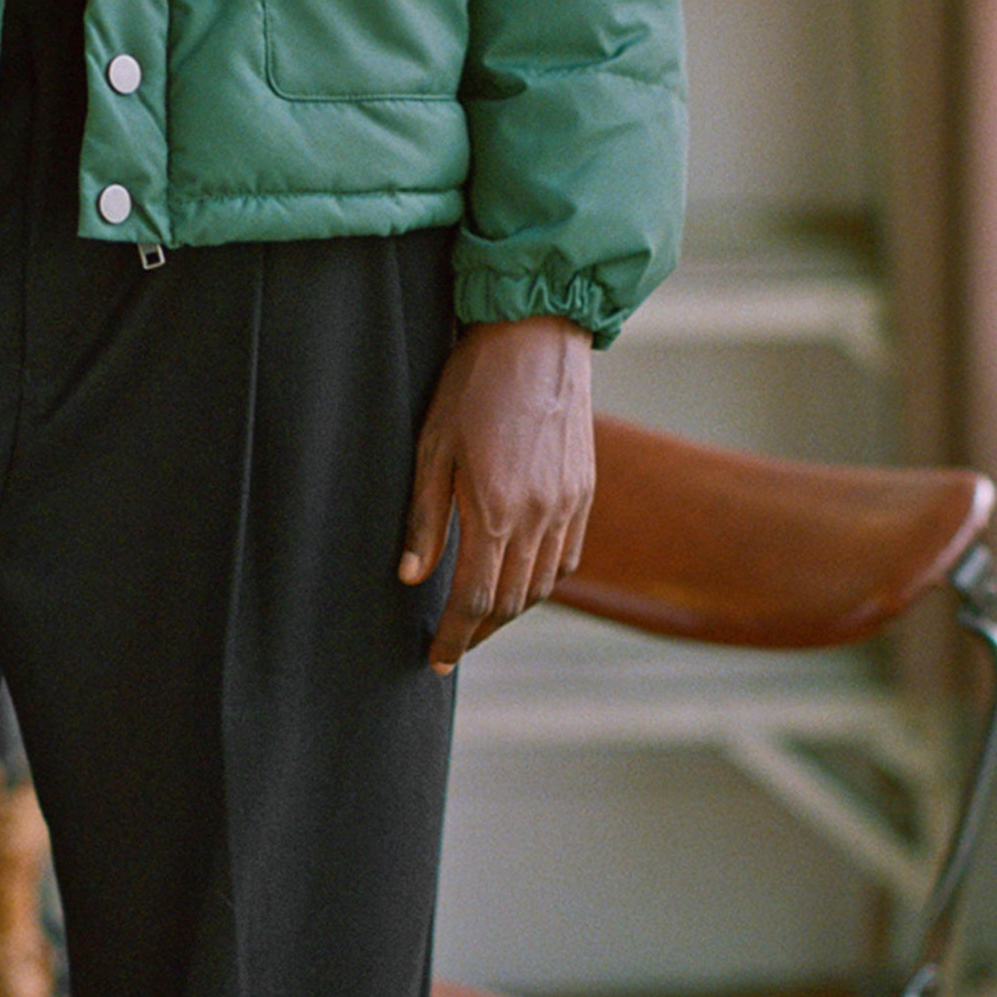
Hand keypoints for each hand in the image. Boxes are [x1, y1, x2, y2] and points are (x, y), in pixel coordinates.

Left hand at [398, 315, 594, 674]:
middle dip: (478, 633)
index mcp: (496, 510)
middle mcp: (540, 517)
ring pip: (541, 586)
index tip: (436, 659)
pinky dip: (541, 583)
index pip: (475, 599)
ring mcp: (568, 506)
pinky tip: (518, 585)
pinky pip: (567, 559)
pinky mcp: (584, 491)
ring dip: (509, 613)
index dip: (453, 636)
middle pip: (510, 602)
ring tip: (478, 623)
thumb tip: (412, 578)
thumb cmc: (471, 386)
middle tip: (450, 647)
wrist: (536, 337)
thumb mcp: (431, 449)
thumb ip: (424, 518)